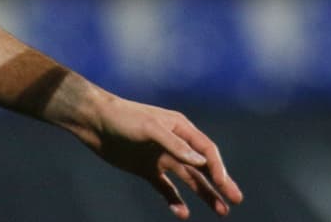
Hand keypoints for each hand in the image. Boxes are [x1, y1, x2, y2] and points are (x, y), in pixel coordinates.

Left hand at [78, 94, 243, 217]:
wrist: (94, 121)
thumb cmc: (123, 118)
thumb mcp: (150, 128)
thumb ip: (175, 145)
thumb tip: (202, 161)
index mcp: (180, 128)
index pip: (206, 151)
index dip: (218, 169)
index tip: (225, 186)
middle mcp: (175, 143)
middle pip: (203, 167)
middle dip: (221, 183)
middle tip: (236, 200)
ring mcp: (161, 157)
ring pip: (189, 179)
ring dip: (205, 194)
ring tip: (221, 211)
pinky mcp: (147, 169)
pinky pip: (166, 188)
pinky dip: (175, 201)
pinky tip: (183, 213)